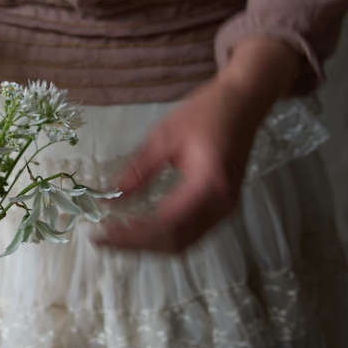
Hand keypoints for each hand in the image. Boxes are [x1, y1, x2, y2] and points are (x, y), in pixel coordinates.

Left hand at [95, 37, 301, 252]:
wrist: (244, 101)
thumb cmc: (205, 112)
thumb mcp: (164, 137)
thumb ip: (139, 170)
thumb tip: (113, 197)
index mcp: (207, 186)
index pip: (165, 225)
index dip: (132, 235)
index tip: (103, 234)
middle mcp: (221, 205)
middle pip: (175, 242)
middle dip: (137, 245)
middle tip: (105, 239)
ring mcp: (226, 209)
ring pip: (185, 242)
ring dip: (151, 244)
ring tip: (120, 237)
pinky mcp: (224, 206)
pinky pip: (193, 233)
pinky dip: (165, 236)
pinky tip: (143, 228)